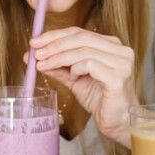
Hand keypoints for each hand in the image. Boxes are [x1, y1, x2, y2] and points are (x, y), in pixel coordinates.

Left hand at [27, 27, 137, 146]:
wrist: (116, 122)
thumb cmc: (99, 99)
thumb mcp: (74, 78)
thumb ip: (57, 66)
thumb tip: (32, 56)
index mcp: (111, 45)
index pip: (79, 32)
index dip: (55, 35)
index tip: (34, 42)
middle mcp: (120, 50)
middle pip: (81, 37)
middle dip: (54, 44)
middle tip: (36, 53)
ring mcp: (122, 63)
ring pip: (83, 51)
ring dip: (59, 58)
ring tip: (45, 66)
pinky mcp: (118, 77)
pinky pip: (90, 65)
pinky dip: (75, 69)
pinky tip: (73, 78)